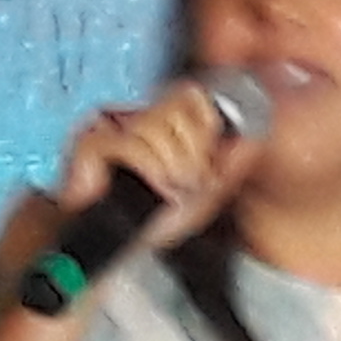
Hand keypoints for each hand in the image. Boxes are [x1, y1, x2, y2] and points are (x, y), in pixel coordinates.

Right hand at [54, 80, 262, 255]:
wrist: (117, 246)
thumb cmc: (154, 221)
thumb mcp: (209, 189)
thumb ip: (233, 161)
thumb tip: (250, 135)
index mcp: (162, 120)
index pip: (191, 94)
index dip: (204, 129)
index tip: (200, 164)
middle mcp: (136, 116)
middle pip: (176, 107)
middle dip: (188, 154)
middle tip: (179, 182)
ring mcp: (111, 124)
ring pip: (155, 126)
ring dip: (167, 167)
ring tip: (162, 189)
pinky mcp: (91, 140)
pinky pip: (132, 143)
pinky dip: (145, 170)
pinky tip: (144, 187)